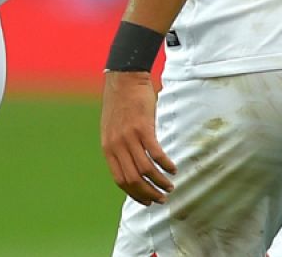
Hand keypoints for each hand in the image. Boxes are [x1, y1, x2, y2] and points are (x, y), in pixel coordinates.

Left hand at [101, 71, 175, 203]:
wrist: (124, 78)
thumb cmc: (121, 103)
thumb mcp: (113, 129)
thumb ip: (120, 147)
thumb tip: (132, 165)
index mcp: (108, 148)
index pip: (120, 180)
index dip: (135, 194)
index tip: (147, 202)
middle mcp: (116, 145)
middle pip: (133, 179)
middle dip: (149, 194)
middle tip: (162, 199)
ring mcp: (129, 137)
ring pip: (146, 170)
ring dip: (160, 182)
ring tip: (170, 186)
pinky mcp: (142, 128)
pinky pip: (156, 154)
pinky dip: (165, 165)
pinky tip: (173, 168)